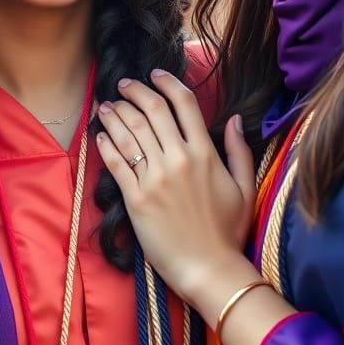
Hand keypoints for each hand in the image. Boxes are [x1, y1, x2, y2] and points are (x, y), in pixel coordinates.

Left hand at [96, 70, 256, 300]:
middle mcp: (178, 160)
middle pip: (151, 111)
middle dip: (134, 91)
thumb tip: (233, 118)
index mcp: (205, 154)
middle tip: (124, 85)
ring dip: (115, 113)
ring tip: (107, 105)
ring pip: (130, 132)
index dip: (167, 83)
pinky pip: (116, 163)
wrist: (209, 269)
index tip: (155, 74)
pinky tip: (100, 134)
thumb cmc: (228, 231)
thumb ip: (239, 150)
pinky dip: (105, 144)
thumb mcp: (244, 187)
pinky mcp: (136, 198)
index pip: (183, 104)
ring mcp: (155, 178)